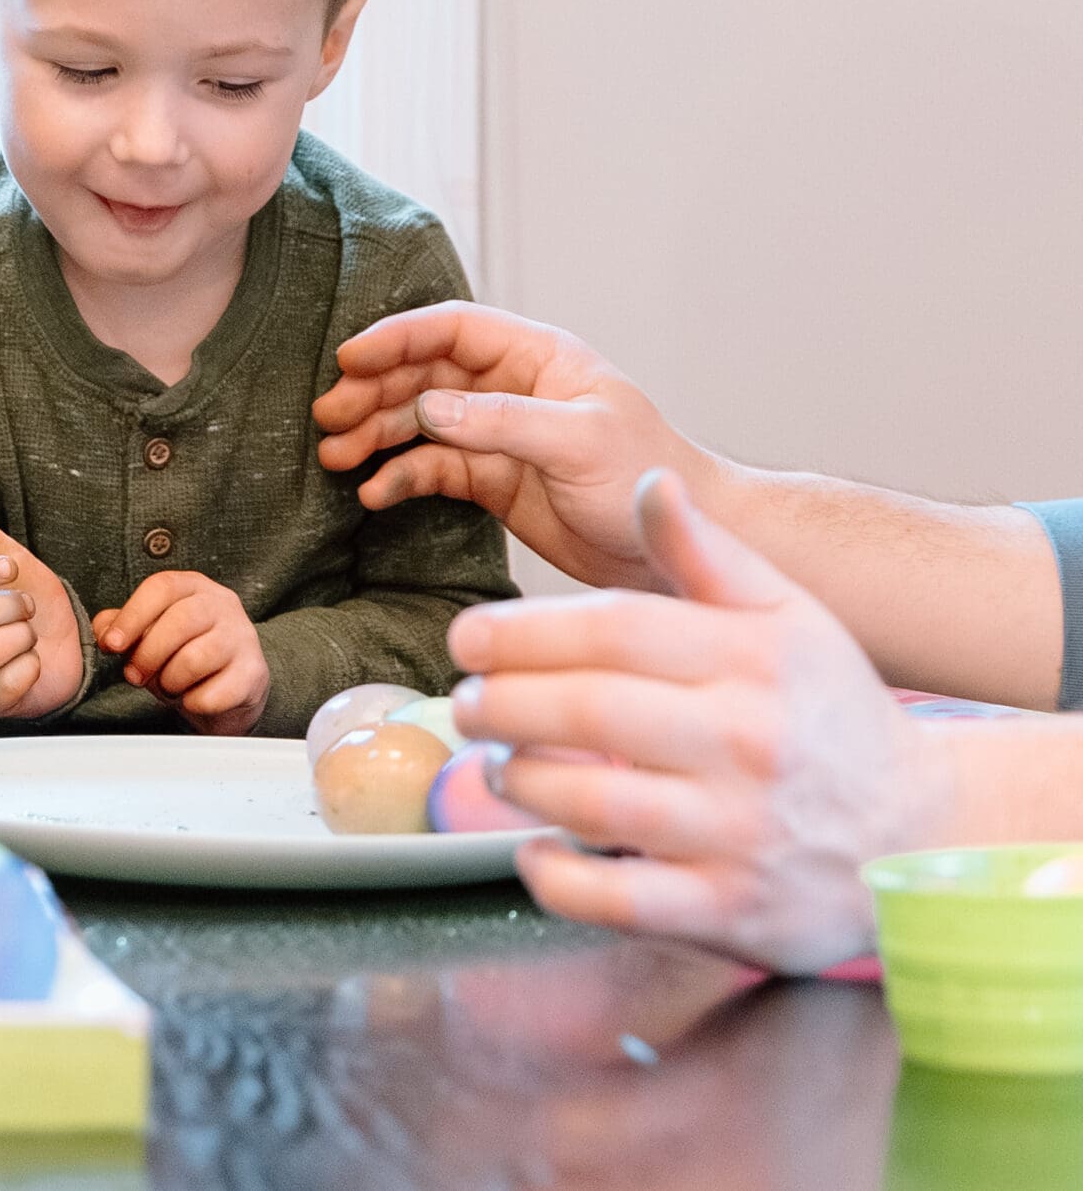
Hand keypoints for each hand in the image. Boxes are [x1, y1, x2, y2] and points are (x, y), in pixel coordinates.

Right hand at [0, 497, 83, 720]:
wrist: (63, 647)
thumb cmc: (29, 602)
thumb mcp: (10, 561)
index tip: (12, 567)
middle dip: (12, 608)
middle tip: (29, 607)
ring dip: (23, 639)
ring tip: (29, 636)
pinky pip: (6, 684)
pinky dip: (30, 670)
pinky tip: (31, 663)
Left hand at [92, 571, 268, 734]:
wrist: (230, 689)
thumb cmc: (184, 654)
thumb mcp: (150, 634)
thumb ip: (122, 627)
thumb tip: (103, 630)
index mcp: (194, 587)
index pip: (162, 587)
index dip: (132, 616)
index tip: (110, 644)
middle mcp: (223, 605)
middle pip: (180, 620)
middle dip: (148, 654)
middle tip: (134, 676)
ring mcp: (244, 638)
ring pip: (197, 658)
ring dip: (170, 681)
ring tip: (168, 687)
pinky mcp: (255, 674)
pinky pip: (214, 693)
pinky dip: (193, 703)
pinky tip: (192, 699)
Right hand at [311, 301, 718, 589]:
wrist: (675, 551)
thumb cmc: (648, 479)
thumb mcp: (580, 441)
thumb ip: (503, 420)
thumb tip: (427, 408)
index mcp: (539, 359)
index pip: (454, 330)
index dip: (398, 338)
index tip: (349, 359)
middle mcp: (512, 390)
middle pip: (425, 374)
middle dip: (373, 391)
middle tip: (330, 417)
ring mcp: (499, 436)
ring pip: (419, 422)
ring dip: (375, 434)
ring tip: (336, 456)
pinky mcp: (493, 481)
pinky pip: (432, 470)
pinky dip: (399, 478)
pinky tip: (375, 494)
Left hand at [450, 469, 943, 974]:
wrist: (931, 834)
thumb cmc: (833, 717)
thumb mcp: (790, 620)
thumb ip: (709, 555)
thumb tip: (648, 484)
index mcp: (757, 661)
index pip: (614, 629)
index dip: (522, 631)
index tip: (468, 638)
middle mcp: (750, 743)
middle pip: (590, 711)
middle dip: (501, 704)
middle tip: (465, 702)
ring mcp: (741, 833)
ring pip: (594, 804)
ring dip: (520, 782)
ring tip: (498, 765)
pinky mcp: (732, 912)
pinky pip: (617, 900)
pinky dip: (558, 877)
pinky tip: (536, 849)